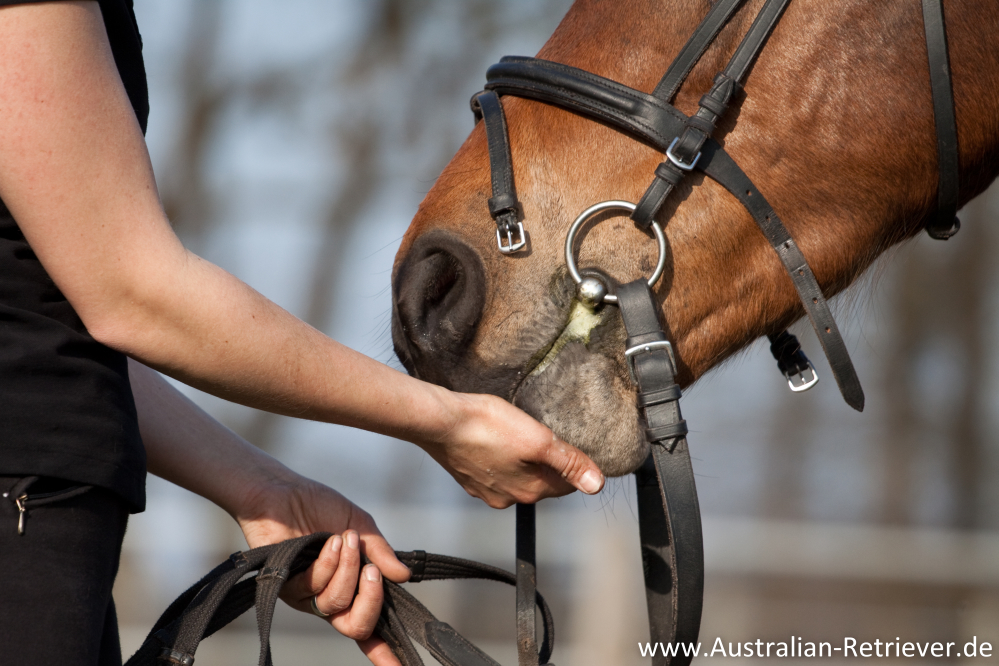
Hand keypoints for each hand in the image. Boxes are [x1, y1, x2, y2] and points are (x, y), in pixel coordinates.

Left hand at [236, 475, 408, 665]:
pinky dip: (327, 563)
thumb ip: (380, 552)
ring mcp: (306, 595)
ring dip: (346, 570)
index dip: (383, 651)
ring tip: (345, 538)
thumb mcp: (359, 526)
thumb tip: (404, 577)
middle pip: (355, 626)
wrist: (282, 491)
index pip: (368, 625)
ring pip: (335, 603)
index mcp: (350, 586)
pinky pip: (313, 586)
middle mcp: (327, 598)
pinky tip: (328, 541)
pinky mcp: (285, 585)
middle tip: (373, 572)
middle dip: (370, 602)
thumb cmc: (319, 506)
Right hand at [425, 392, 604, 507]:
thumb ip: (568, 462)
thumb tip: (596, 485)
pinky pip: (495, 471)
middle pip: (542, 481)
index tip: (570, 443)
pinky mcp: (468, 478)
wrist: (438, 421)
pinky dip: (500, 457)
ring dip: (523, 458)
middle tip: (543, 432)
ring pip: (518, 475)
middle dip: (547, 461)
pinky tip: (494, 439)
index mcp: (530, 491)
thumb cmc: (486, 426)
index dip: (573, 463)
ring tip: (517, 433)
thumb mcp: (538, 439)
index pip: (567, 484)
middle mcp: (508, 498)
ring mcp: (485, 490)